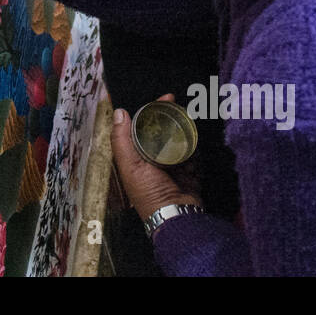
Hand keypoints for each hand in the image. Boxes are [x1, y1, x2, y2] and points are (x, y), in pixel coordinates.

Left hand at [111, 93, 201, 223]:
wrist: (178, 216)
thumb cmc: (149, 194)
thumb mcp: (131, 166)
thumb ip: (123, 140)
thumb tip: (118, 112)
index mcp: (137, 158)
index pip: (143, 127)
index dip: (151, 111)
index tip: (164, 98)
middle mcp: (154, 160)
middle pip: (163, 131)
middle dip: (171, 117)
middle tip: (179, 104)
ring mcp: (174, 165)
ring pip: (180, 139)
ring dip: (185, 130)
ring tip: (189, 117)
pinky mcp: (191, 171)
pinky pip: (194, 152)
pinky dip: (195, 146)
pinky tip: (196, 137)